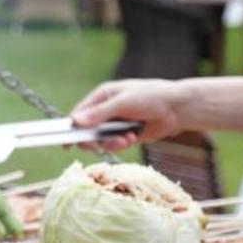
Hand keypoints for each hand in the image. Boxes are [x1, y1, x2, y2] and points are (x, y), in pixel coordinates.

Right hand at [69, 78, 188, 150]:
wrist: (177, 108)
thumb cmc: (150, 97)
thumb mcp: (123, 103)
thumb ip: (99, 113)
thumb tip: (75, 121)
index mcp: (101, 97)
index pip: (79, 114)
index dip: (71, 128)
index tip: (65, 142)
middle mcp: (105, 111)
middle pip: (87, 131)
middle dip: (93, 140)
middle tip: (98, 145)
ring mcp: (115, 124)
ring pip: (101, 140)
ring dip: (111, 143)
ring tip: (126, 138)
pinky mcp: (125, 135)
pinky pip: (115, 145)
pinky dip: (121, 144)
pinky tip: (133, 137)